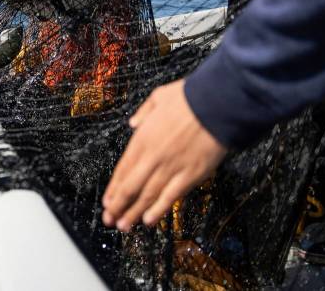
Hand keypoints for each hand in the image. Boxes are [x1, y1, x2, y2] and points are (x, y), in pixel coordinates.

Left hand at [102, 80, 226, 231]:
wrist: (216, 104)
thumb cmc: (189, 98)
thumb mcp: (158, 97)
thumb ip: (143, 112)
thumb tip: (133, 123)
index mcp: (142, 138)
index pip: (123, 168)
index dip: (114, 187)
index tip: (107, 201)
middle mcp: (152, 156)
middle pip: (130, 186)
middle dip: (118, 206)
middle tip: (110, 220)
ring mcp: (171, 167)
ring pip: (147, 195)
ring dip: (134, 213)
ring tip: (124, 226)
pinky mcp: (191, 175)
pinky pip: (171, 196)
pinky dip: (158, 210)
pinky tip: (148, 221)